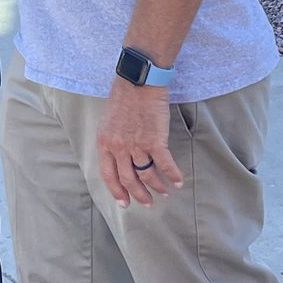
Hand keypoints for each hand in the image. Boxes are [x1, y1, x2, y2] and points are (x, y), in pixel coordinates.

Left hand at [96, 79, 183, 208]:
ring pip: (147, 175)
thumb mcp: (108, 120)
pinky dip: (173, 175)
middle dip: (139, 194)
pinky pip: (165, 164)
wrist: (138, 80)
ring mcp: (137, 145)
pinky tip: (178, 181)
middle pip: (128, 180)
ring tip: (164, 192)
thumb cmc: (123, 95)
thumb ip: (111, 139)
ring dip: (157, 186)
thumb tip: (119, 156)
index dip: (117, 192)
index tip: (124, 203)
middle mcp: (119, 147)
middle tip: (147, 203)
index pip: (108, 175)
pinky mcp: (155, 140)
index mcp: (104, 142)